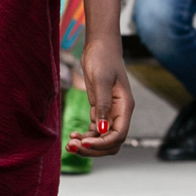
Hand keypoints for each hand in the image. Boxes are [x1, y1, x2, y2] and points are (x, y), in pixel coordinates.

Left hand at [66, 35, 133, 157]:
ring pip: (102, 139)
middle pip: (112, 143)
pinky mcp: (100, 110)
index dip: (103, 144)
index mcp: (125, 107)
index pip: (119, 135)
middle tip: (73, 146)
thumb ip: (103, 105)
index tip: (85, 143)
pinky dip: (86, 136)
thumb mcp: (101, 80)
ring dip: (88, 144)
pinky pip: (95, 131)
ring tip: (70, 143)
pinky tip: (73, 135)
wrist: (99, 46)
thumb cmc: (102, 59)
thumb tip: (104, 129)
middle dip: (94, 148)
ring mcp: (110, 113)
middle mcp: (120, 113)